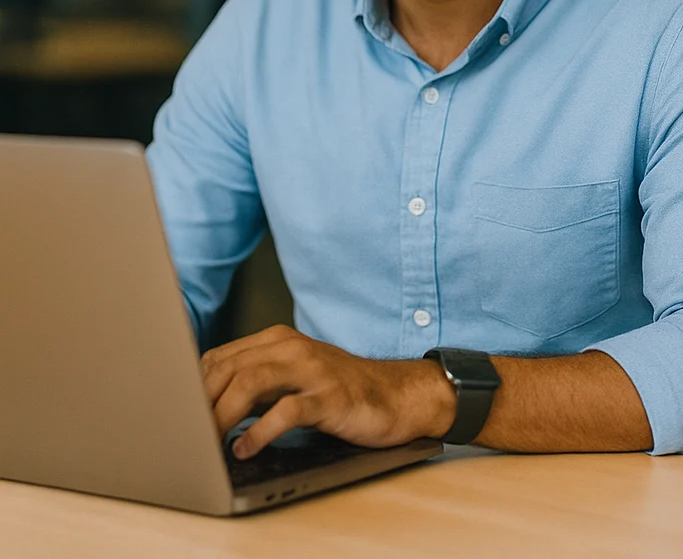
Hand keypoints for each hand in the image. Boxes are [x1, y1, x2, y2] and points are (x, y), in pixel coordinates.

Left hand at [201, 325, 454, 458]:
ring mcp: (313, 370)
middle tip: (186, 437)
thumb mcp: (293, 378)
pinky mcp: (331, 396)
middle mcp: (293, 348)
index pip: (218, 358)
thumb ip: (255, 383)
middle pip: (228, 368)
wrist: (397, 395)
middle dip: (200, 405)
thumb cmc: (340, 391)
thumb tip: (203, 407)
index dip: (191, 389)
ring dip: (221, 416)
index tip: (178, 417)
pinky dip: (259, 432)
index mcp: (278, 340)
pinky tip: (246, 449)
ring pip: (250, 383)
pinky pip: (287, 410)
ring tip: (209, 443)